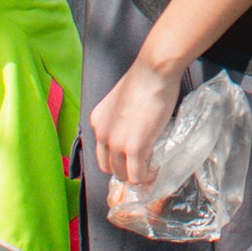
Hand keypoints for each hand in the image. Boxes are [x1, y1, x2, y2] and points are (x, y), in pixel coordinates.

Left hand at [88, 57, 180, 192]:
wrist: (152, 72)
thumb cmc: (143, 80)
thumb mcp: (122, 101)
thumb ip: (121, 118)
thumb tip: (134, 129)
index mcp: (97, 121)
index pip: (101, 152)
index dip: (117, 159)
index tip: (130, 160)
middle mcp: (102, 134)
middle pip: (109, 167)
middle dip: (125, 170)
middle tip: (141, 168)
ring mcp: (116, 143)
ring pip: (122, 174)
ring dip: (136, 176)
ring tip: (149, 171)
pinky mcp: (134, 148)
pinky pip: (137, 175)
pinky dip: (146, 178)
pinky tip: (154, 172)